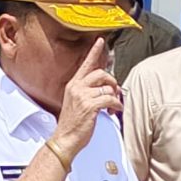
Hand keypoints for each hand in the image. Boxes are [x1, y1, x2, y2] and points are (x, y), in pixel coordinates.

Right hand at [47, 36, 120, 160]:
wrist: (64, 139)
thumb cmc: (72, 124)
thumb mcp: (76, 103)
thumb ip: (88, 92)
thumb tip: (105, 88)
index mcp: (73, 85)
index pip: (85, 64)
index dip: (94, 51)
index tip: (100, 40)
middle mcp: (76, 87)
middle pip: (101, 73)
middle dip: (112, 81)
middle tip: (115, 91)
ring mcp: (82, 96)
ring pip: (107, 86)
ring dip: (115, 96)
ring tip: (114, 105)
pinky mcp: (90, 105)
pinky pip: (109, 99)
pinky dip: (116, 105)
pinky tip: (114, 111)